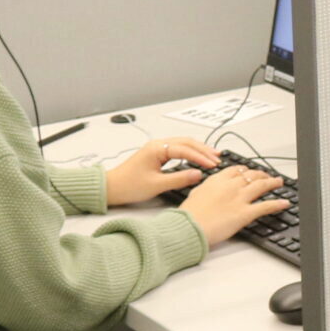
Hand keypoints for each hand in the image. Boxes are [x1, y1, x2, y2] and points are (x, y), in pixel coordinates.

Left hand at [103, 137, 220, 205]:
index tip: (213, 165)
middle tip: (218, 158)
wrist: (111, 187)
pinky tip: (197, 157)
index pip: (185, 149)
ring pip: (183, 144)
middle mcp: (157, 145)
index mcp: (157, 148)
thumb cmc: (128, 185)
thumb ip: (180, 178)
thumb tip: (198, 174)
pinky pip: (177, 149)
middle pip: (186, 142)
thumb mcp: (157, 184)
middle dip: (204, 150)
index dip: (201, 157)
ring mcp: (157, 149)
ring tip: (213, 156)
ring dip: (198, 150)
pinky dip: (190, 153)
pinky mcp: (156, 155)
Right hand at [177, 165, 290, 244]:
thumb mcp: (195, 194)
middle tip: (267, 176)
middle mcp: (231, 186)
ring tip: (279, 182)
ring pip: (261, 186)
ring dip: (272, 183)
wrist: (189, 227)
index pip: (236, 170)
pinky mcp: (245, 213)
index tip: (249, 171)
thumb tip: (208, 188)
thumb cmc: (190, 214)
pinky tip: (284, 203)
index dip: (245, 170)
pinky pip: (265, 206)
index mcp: (217, 180)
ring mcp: (239, 199)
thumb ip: (206, 188)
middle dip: (261, 174)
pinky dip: (277, 204)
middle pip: (251, 175)